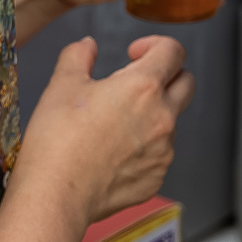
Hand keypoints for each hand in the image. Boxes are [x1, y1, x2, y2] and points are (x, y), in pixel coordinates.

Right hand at [14, 35, 191, 222]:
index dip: (155, 45)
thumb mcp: (62, 84)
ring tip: (112, 125)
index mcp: (144, 87)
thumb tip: (87, 46)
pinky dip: (142, 149)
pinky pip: (158, 155)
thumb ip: (78, 55)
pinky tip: (112, 155)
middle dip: (166, 76)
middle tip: (136, 83)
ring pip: (170, 122)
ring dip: (151, 116)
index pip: (174, 51)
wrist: (55, 195)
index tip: (135, 54)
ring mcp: (163, 152)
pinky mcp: (155, 179)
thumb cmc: (57, 141)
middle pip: (186, 83)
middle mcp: (162, 118)